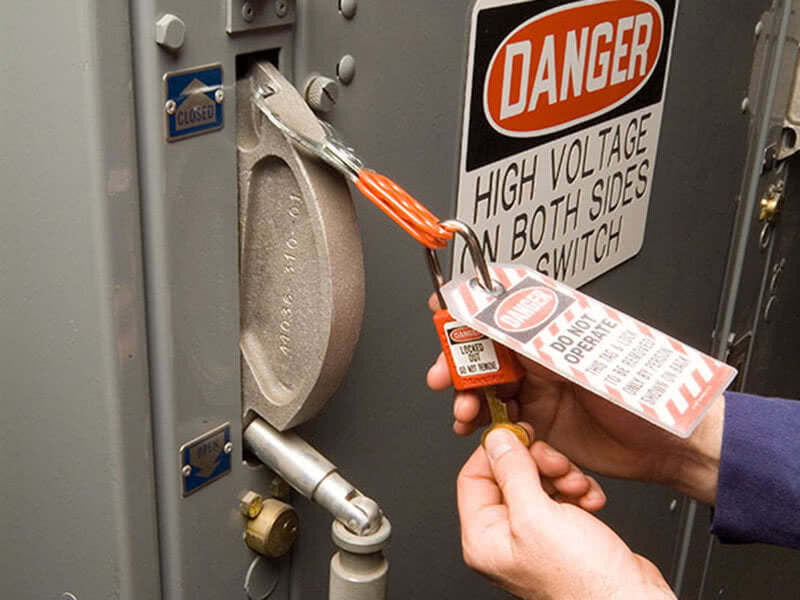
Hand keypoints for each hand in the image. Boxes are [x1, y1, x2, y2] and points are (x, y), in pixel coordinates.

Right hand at [427, 296, 722, 504]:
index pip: (499, 308)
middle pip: (483, 351)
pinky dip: (483, 427)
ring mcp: (539, 392)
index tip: (438, 307)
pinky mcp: (540, 425)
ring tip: (465, 412)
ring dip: (467, 397)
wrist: (671, 445)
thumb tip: (493, 309)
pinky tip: (479, 431)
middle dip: (456, 361)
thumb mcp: (583, 357)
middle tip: (442, 375)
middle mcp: (541, 358)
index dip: (466, 307)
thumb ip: (535, 337)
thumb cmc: (645, 392)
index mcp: (552, 330)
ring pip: (487, 388)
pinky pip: (500, 423)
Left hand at [459, 427, 675, 599]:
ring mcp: (534, 535)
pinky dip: (578, 491)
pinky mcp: (562, 532)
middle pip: (509, 475)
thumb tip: (496, 440)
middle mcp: (505, 537)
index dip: (495, 452)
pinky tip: (591, 500)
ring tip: (577, 487)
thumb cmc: (583, 581)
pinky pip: (562, 495)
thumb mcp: (537, 515)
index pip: (472, 477)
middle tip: (556, 464)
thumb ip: (513, 472)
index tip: (518, 435)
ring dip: (563, 476)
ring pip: (539, 481)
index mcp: (483, 537)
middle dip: (538, 464)